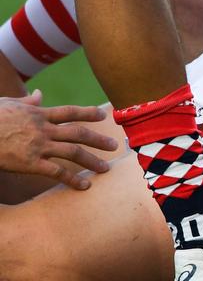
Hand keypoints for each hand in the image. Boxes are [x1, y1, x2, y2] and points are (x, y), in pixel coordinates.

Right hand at [0, 91, 118, 189]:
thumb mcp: (8, 104)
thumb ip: (28, 101)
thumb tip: (39, 93)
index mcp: (38, 114)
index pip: (70, 112)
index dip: (88, 113)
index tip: (103, 116)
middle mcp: (43, 129)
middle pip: (77, 132)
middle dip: (98, 139)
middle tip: (115, 145)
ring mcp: (38, 146)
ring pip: (73, 152)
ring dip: (92, 160)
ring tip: (105, 168)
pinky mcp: (30, 163)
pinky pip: (57, 172)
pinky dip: (73, 179)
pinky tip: (84, 186)